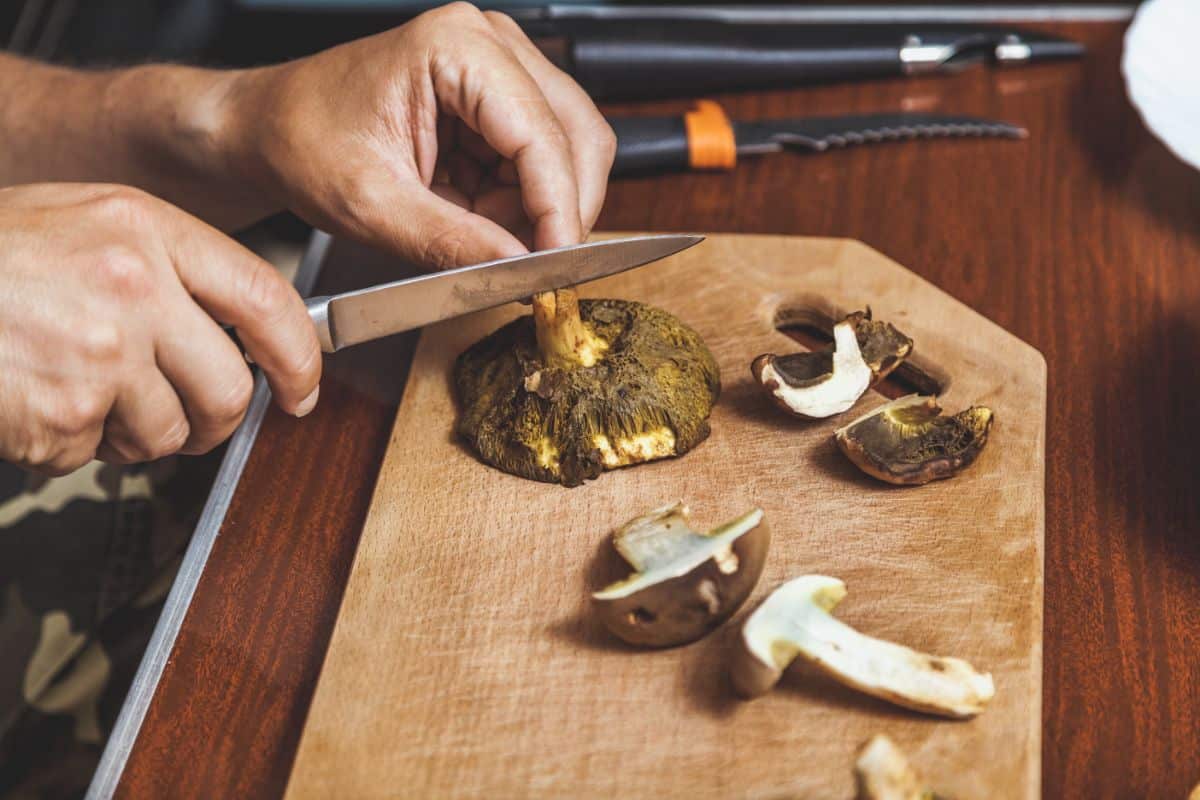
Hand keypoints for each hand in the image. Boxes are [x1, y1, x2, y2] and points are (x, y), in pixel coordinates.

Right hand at [0, 184, 320, 473]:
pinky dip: (67, 444)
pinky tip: (30, 400)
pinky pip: (94, 453)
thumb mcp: (82, 225)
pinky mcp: (63, 410)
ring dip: (132, 435)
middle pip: (229, 388)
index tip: (302, 389)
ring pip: (168, 433)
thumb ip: (164, 270)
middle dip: (214, 422)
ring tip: (78, 394)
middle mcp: (134, 286)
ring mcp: (99, 351)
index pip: (266, 299)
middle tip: (188, 423)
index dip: (299, 357)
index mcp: (146, 230)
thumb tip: (236, 332)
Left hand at [222, 3, 615, 266]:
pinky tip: (478, 221)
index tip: (555, 268)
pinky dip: (522, 206)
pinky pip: (539, 163)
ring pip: (568, 152)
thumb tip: (520, 271)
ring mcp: (499, 69)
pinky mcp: (497, 102)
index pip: (542, 134)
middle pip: (576, 136)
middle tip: (533, 268)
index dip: (558, 209)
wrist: (267, 128)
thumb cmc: (301, 141)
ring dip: (539, 210)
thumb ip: (450, 243)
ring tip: (484, 239)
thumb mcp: (371, 206)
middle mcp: (490, 44)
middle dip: (559, 210)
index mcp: (456, 47)